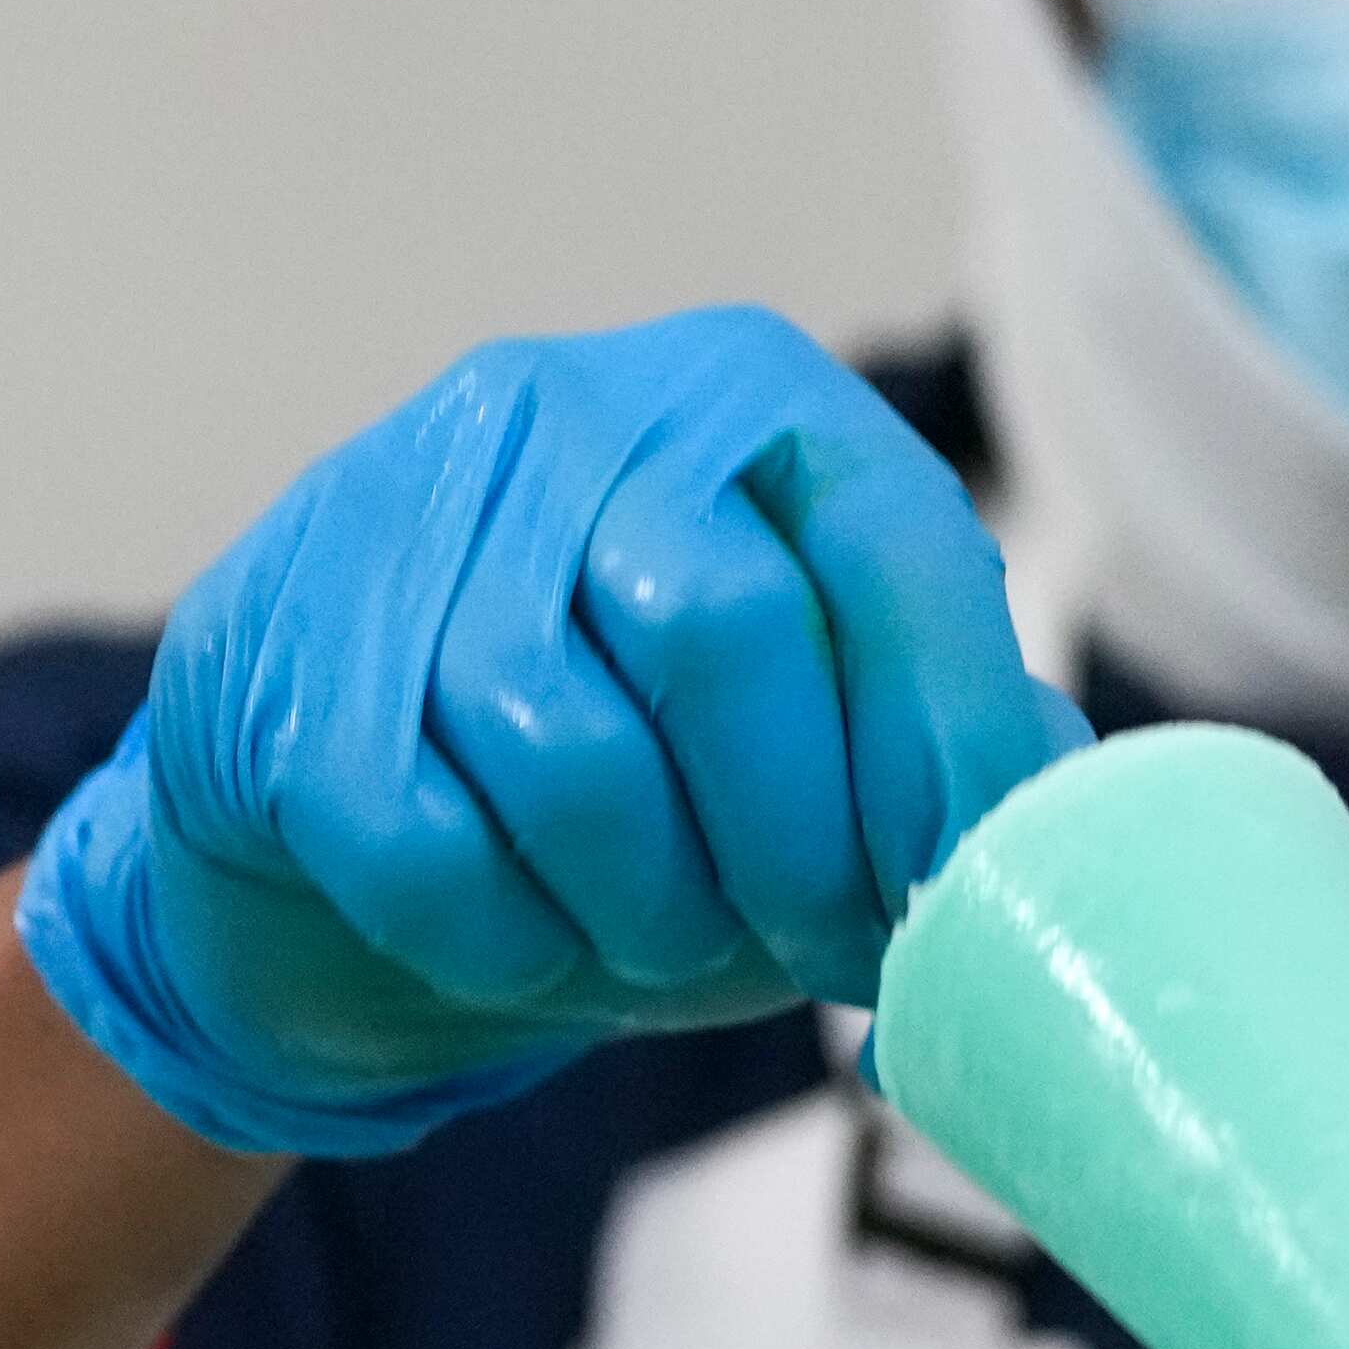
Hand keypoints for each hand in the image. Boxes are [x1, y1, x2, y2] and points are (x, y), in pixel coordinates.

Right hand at [22, 306, 1088, 1155]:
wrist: (342, 832)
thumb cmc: (636, 780)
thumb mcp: (821, 747)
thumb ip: (954, 755)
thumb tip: (1073, 844)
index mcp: (744, 399)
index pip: (890, 546)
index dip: (942, 742)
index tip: (955, 889)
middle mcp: (570, 409)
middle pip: (722, 631)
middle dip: (792, 841)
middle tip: (811, 946)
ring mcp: (400, 513)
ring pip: (562, 747)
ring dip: (643, 907)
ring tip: (664, 948)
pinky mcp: (276, 653)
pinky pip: (415, 836)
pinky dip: (498, 938)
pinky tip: (525, 945)